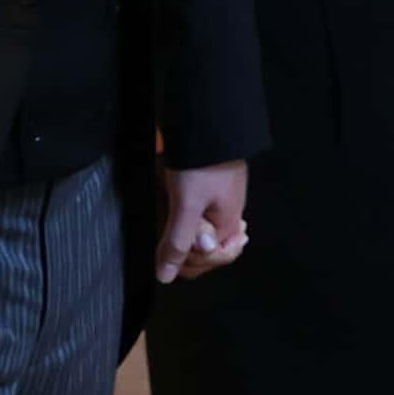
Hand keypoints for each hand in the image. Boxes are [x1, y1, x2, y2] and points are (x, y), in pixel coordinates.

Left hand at [156, 160, 249, 283]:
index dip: (187, 261)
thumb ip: (177, 242)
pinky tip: (167, 197)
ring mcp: (214, 201)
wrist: (203, 120)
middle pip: (201, 246)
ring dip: (175, 223)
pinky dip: (175, 207)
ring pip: (191, 227)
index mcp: (227, 226)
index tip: (168, 251)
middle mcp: (224, 216)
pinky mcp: (202, 185)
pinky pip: (187, 208)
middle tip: (168, 223)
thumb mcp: (186, 206)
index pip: (209, 260)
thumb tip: (166, 275)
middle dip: (180, 240)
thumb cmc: (202, 160)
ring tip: (166, 206)